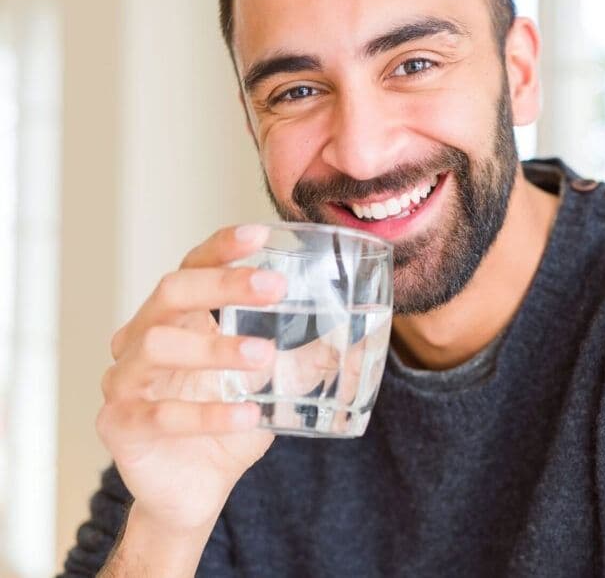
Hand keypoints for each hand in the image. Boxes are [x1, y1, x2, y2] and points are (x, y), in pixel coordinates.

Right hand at [96, 224, 285, 533]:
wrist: (195, 490)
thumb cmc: (229, 424)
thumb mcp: (275, 386)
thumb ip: (308, 358)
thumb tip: (363, 336)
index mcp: (177, 319)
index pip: (192, 267)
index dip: (221, 248)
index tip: (260, 233)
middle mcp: (141, 339)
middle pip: (171, 293)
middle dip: (222, 284)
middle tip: (275, 287)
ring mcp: (124, 381)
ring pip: (159, 347)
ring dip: (215, 348)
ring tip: (265, 356)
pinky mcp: (121, 425)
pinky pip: (161, 414)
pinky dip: (208, 413)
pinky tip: (248, 415)